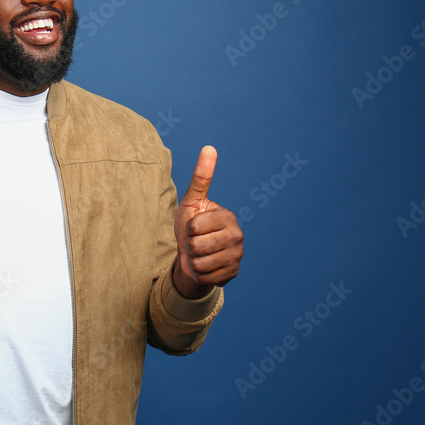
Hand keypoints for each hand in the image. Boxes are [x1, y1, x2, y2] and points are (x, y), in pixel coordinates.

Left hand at [173, 146, 242, 297]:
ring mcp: (237, 256)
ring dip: (193, 260)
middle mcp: (237, 236)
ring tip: (199, 253)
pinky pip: (204, 277)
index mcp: (228, 217)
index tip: (194, 227)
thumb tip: (209, 147)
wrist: (194, 254)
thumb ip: (200, 177)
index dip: (187, 229)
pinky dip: (198, 273)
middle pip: (196, 246)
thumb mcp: (192, 201)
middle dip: (189, 245)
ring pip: (199, 263)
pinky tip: (205, 266)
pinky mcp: (232, 274)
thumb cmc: (191, 224)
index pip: (194, 227)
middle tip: (195, 241)